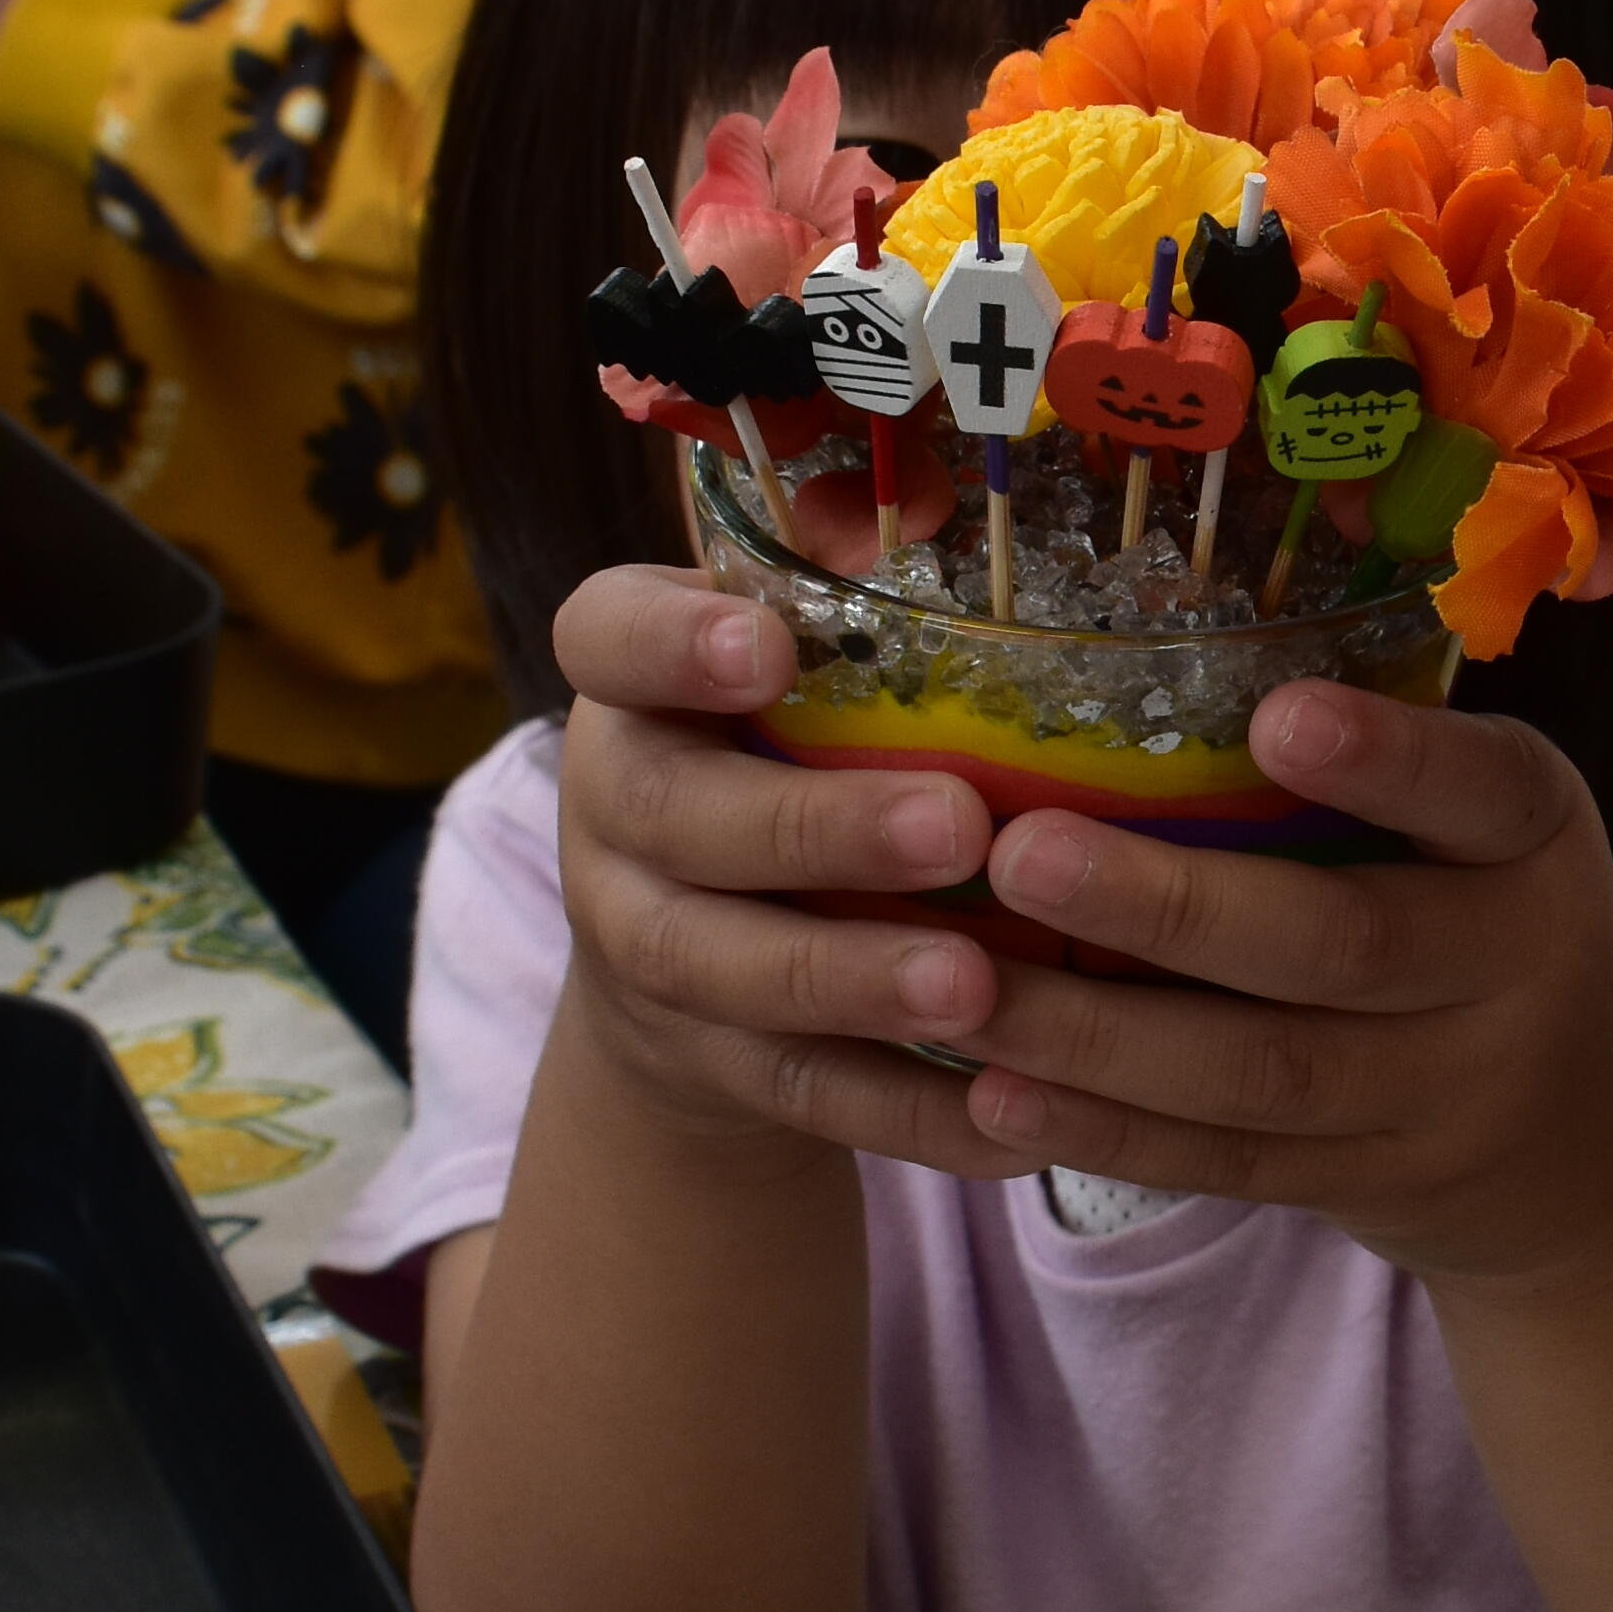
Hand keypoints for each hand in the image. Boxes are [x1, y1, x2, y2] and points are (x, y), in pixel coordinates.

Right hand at [551, 559, 1033, 1172]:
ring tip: (977, 985)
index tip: (769, 644)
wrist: (699, 972)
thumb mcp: (806, 672)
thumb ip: (858, 601)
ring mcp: (642, 947)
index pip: (606, 635)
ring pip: (725, 968)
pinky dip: (902, 1109)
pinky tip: (1006, 1116)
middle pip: (679, 819)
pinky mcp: (701, 1064)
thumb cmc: (794, 757)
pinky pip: (795, 1094)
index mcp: (635, 687)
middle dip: (815, 828)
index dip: (671, 643)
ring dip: (853, 979)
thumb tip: (958, 495)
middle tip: (958, 826)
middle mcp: (614, 810)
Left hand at [944, 679, 1612, 1294]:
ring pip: (1262, 1075)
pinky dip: (1108, 1133)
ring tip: (957, 988)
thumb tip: (1127, 634)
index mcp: (1534, 837)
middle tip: (1022, 853)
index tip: (1279, 714)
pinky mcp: (1369, 1182)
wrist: (1592, 1143)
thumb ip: (1376, 755)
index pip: (1480, 791)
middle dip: (1171, 908)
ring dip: (1097, 1037)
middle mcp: (1509, 967)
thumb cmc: (1483, 911)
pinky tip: (997, 1096)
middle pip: (1340, 945)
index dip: (1388, 761)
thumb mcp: (1486, 823)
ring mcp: (1442, 1095)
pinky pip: (1228, 1163)